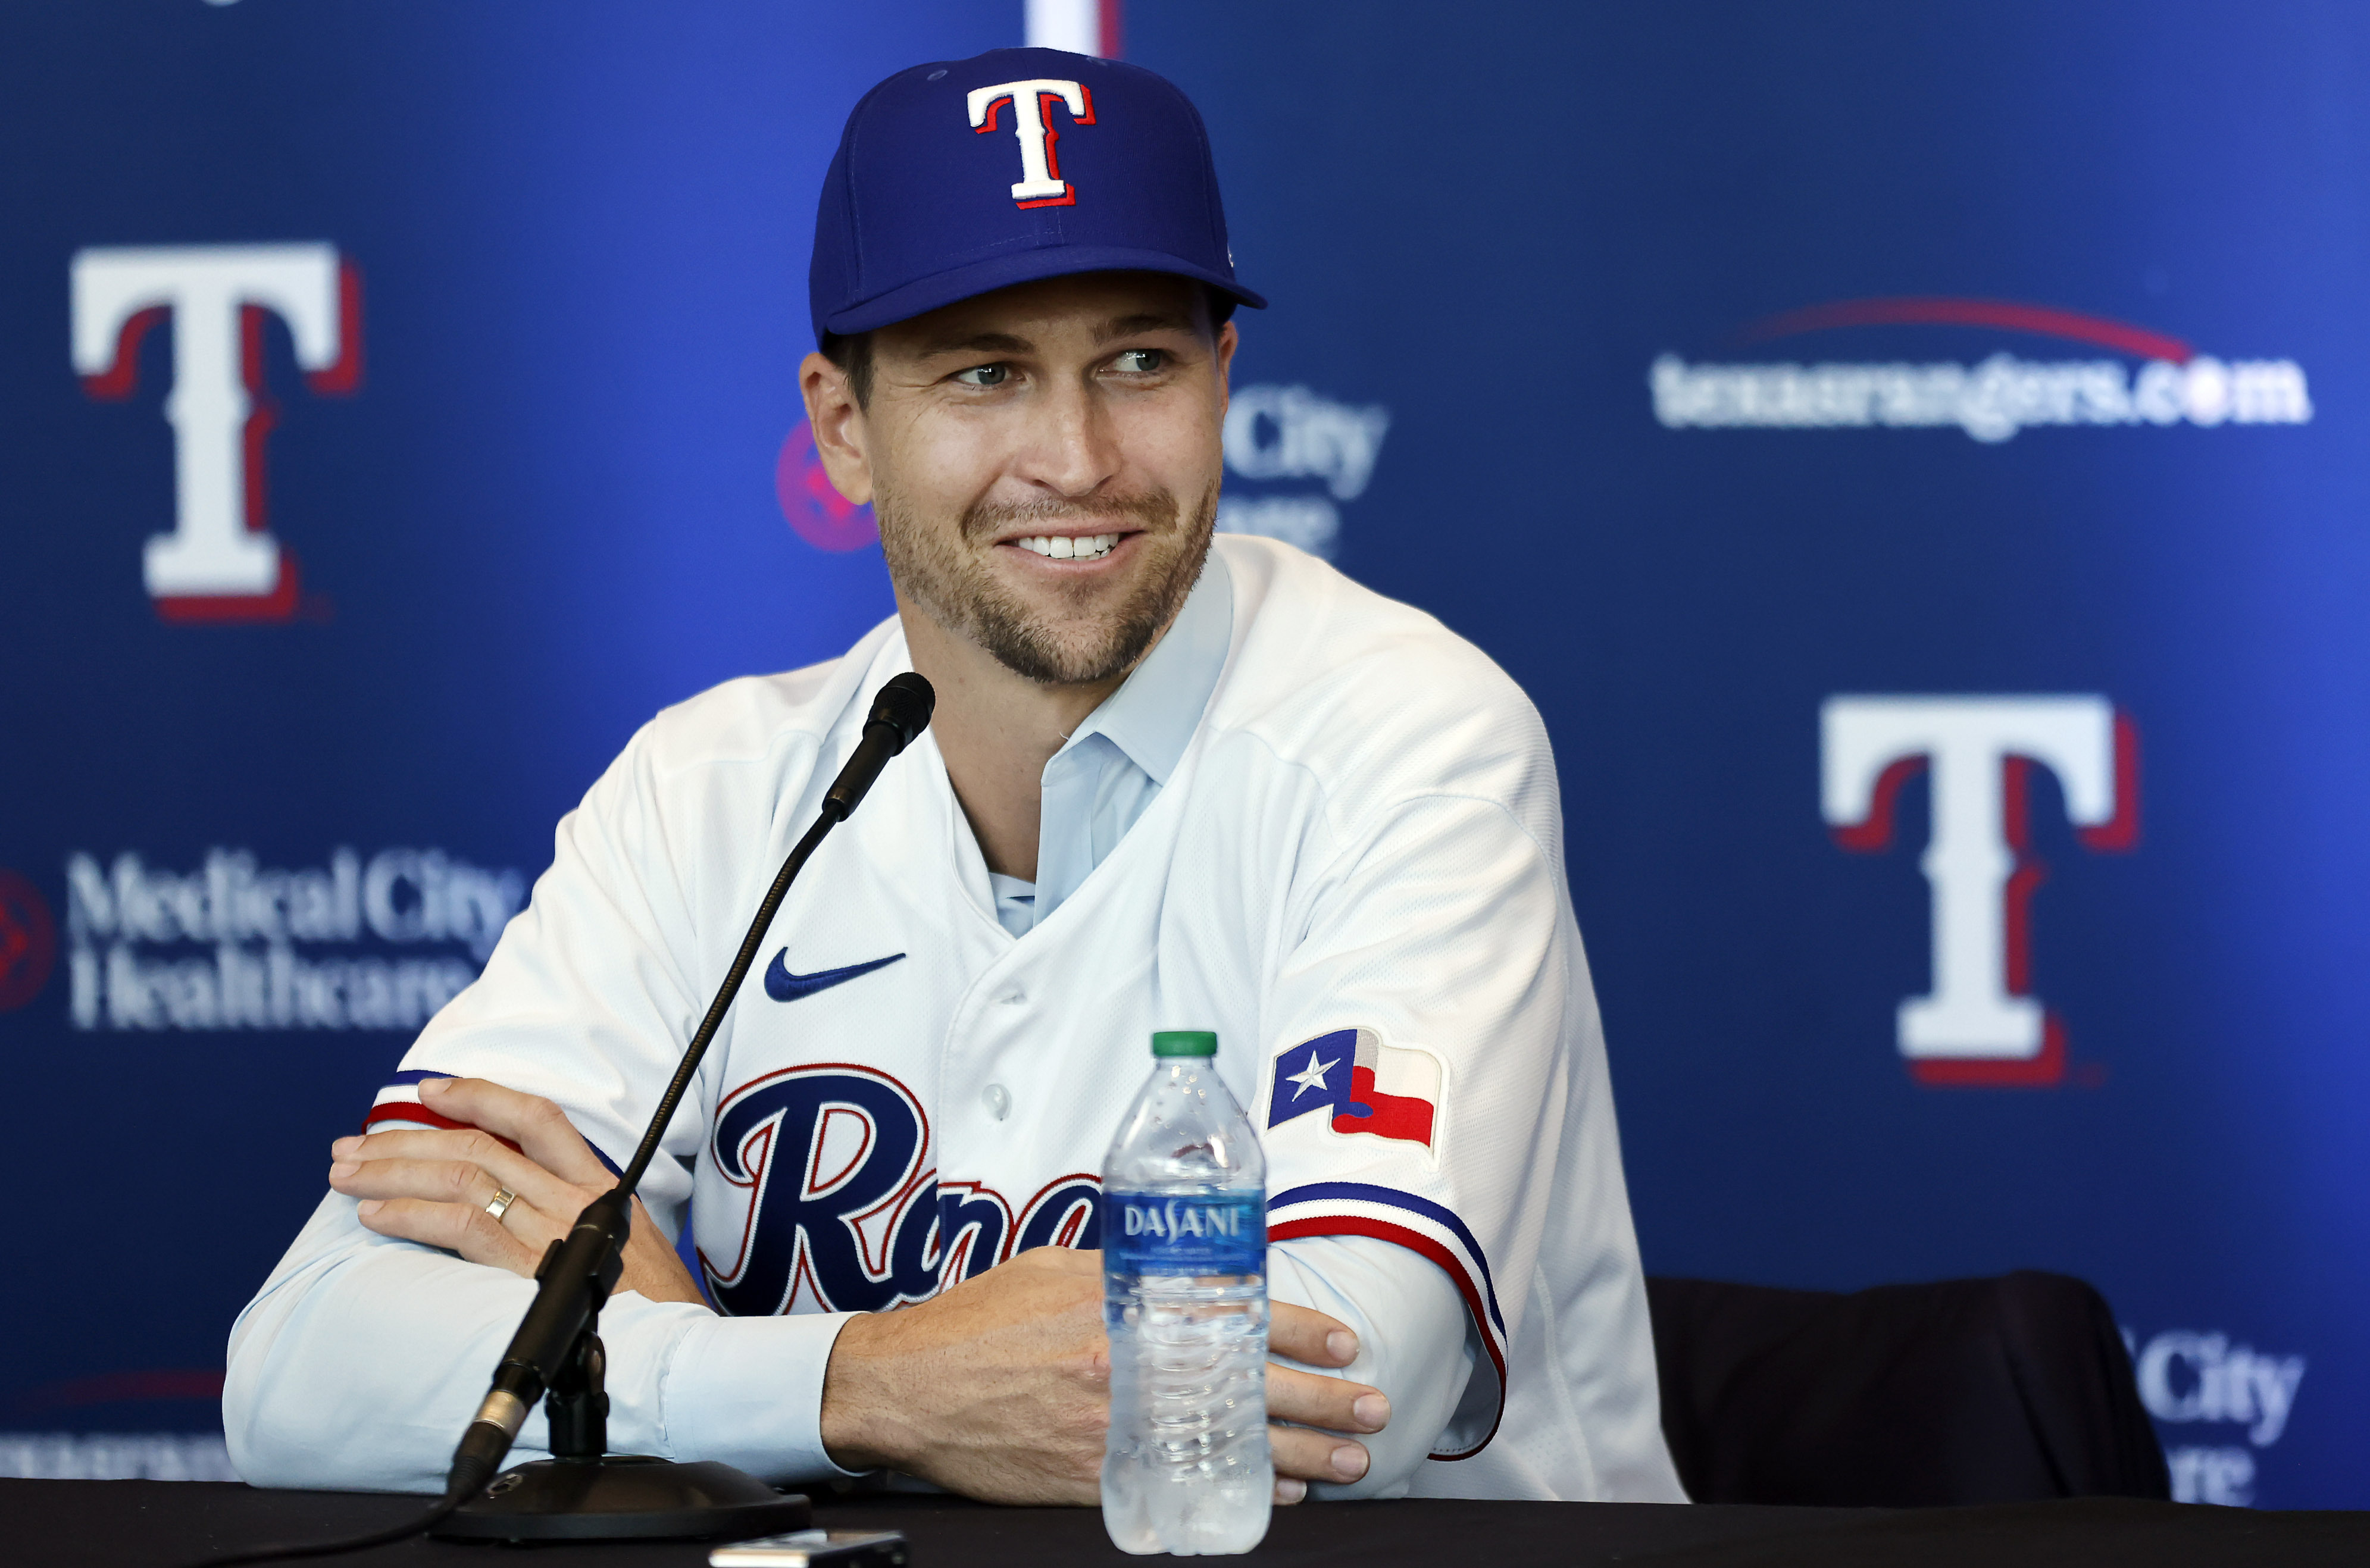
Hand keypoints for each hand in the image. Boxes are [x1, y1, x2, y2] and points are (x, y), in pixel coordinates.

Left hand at [327, 1076, 706, 1306]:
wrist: (681, 1349)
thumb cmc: (649, 1306)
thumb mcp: (619, 1244)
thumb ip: (572, 1219)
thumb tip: (509, 1208)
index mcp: (596, 1184)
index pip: (535, 1117)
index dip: (479, 1095)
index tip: (428, 1090)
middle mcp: (574, 1197)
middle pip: (480, 1145)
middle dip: (406, 1140)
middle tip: (352, 1147)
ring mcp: (555, 1230)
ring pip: (464, 1176)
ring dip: (394, 1172)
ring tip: (347, 1177)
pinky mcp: (533, 1269)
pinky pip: (464, 1226)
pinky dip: (413, 1214)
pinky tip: (378, 1215)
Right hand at [818, 1246, 1388, 1504]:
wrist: (909, 1386)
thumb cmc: (978, 1320)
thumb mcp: (1057, 1269)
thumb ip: (1124, 1273)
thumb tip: (1181, 1269)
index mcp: (1127, 1310)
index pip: (1240, 1318)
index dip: (1302, 1332)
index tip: (1345, 1344)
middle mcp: (1133, 1371)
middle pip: (1253, 1391)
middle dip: (1324, 1403)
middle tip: (1373, 1412)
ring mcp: (1118, 1431)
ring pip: (1231, 1448)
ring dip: (1301, 1459)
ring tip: (1349, 1464)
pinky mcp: (1096, 1478)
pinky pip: (1186, 1487)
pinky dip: (1237, 1491)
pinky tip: (1275, 1497)